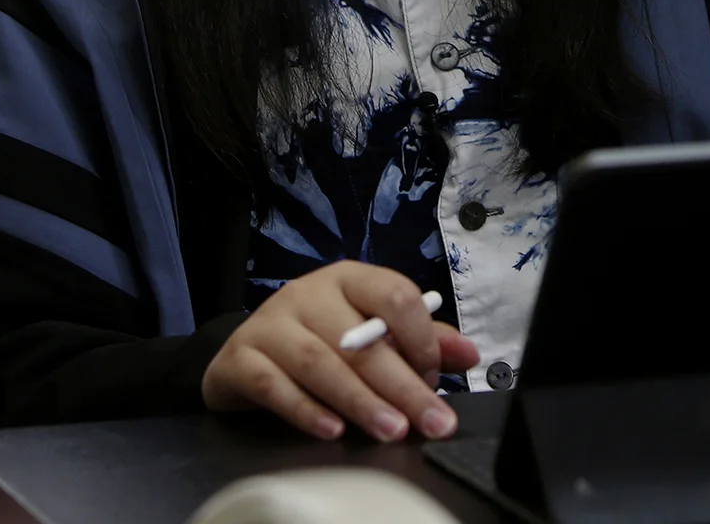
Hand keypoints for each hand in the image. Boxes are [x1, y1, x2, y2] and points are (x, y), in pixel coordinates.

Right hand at [201, 262, 480, 442]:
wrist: (245, 354)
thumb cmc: (319, 339)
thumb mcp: (369, 330)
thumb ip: (420, 341)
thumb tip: (469, 354)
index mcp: (349, 279)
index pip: (393, 294)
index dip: (421, 336)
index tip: (437, 377)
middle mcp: (308, 294)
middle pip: (360, 339)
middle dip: (402, 385)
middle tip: (430, 421)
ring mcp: (271, 324)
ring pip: (319, 362)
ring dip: (360, 400)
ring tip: (391, 429)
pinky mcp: (240, 358)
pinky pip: (273, 386)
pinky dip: (305, 410)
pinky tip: (333, 431)